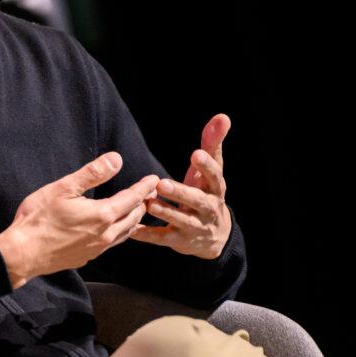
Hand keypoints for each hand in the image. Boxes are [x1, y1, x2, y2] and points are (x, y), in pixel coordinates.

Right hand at [0, 152, 159, 288]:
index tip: (154, 179)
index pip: (132, 198)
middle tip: (149, 193)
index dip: (144, 187)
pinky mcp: (87, 256)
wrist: (23, 253)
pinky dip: (121, 232)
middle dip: (143, 203)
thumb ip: (92, 174)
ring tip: (137, 210)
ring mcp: (97, 248)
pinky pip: (113, 243)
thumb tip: (116, 159)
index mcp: (102, 214)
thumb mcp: (63, 189)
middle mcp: (105, 234)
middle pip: (133, 216)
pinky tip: (113, 229)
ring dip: (134, 219)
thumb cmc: (38, 219)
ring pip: (125, 232)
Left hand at [131, 113, 232, 258]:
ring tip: (148, 203)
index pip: (215, 177)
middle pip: (198, 202)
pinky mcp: (179, 240)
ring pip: (181, 221)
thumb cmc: (206, 193)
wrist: (212, 236)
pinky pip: (163, 238)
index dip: (207, 167)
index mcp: (215, 190)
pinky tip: (132, 230)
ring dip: (165, 212)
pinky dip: (148, 235)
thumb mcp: (210, 171)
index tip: (196, 154)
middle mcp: (207, 210)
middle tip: (162, 183)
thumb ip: (212, 144)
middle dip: (181, 193)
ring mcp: (194, 227)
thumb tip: (223, 116)